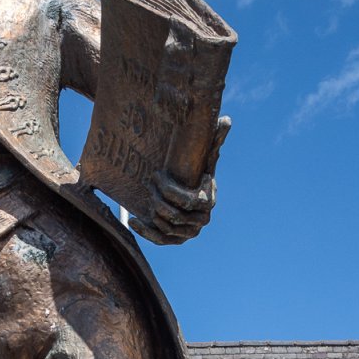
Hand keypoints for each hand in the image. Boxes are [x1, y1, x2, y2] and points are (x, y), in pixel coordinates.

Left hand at [132, 116, 229, 245]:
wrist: (189, 190)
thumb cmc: (195, 171)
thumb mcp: (203, 156)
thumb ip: (214, 140)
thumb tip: (226, 119)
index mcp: (208, 202)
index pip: (187, 201)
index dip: (169, 190)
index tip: (156, 174)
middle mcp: (201, 220)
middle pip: (174, 215)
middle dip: (158, 199)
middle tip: (148, 183)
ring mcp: (189, 232)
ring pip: (166, 227)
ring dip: (152, 212)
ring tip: (145, 196)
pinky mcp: (176, 239)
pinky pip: (160, 240)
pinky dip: (145, 233)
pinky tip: (133, 221)